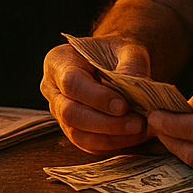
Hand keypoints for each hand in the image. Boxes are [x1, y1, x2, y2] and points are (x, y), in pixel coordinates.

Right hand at [40, 38, 152, 153]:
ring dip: (111, 137)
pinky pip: (88, 145)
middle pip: (69, 113)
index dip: (96, 98)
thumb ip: (132, 64)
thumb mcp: (128, 48)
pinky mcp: (73, 130)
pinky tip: (135, 137)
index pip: (71, 83)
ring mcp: (59, 113)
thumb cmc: (118, 52)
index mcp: (59, 62)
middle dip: (105, 123)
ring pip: (77, 134)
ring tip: (140, 130)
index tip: (123, 106)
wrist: (118, 63)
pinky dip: (113, 144)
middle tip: (137, 123)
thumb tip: (135, 87)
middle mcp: (53, 89)